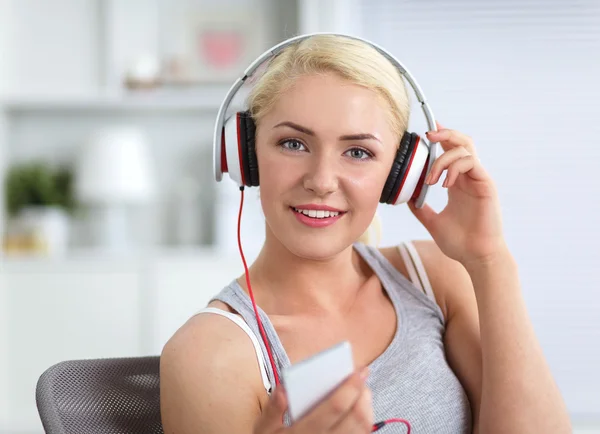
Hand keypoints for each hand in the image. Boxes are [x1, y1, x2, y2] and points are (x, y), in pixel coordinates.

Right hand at [253, 367, 373, 433]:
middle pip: (356, 418)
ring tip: (361, 391)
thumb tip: (284, 390)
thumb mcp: (263, 430)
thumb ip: (272, 410)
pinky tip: (356, 410)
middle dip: (363, 393)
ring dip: (366, 407)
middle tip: (361, 376)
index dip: (349, 387)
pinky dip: (363, 422)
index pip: (334, 408)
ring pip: (363, 429)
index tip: (357, 371)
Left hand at [408, 122, 506, 266]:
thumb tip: (405, 199)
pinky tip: (445, 184)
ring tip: (430, 179)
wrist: (476, 257)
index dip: (440, 138)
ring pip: (465, 149)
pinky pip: (471, 163)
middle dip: (444, 134)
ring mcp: (478, 180)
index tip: (425, 132)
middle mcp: (469, 178)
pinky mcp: (486, 186)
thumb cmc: (460, 242)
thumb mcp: (432, 222)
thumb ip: (420, 208)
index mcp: (458, 183)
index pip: (451, 151)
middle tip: (427, 136)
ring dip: (443, 159)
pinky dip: (454, 168)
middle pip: (461, 142)